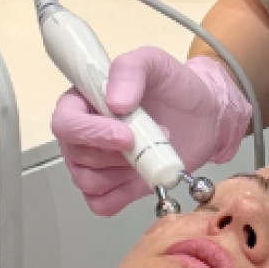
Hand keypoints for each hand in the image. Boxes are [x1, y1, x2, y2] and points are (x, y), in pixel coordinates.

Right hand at [50, 48, 251, 215]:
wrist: (204, 117)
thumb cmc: (175, 88)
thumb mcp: (155, 63)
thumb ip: (130, 70)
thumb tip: (113, 102)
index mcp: (83, 101)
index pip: (65, 123)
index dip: (91, 133)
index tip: (126, 134)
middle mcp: (83, 134)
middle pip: (77, 156)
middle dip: (118, 153)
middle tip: (154, 137)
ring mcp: (96, 164)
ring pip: (88, 182)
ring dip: (124, 172)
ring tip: (151, 152)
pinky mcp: (113, 187)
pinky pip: (101, 204)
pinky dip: (121, 196)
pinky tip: (142, 176)